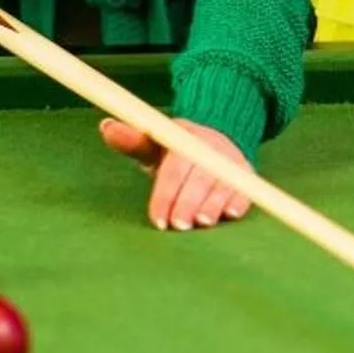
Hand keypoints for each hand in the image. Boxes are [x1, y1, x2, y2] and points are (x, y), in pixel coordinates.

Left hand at [99, 116, 252, 230]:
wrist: (216, 141)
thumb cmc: (176, 152)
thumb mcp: (154, 145)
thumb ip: (132, 141)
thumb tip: (106, 126)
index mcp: (185, 138)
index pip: (175, 168)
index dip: (166, 194)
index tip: (157, 219)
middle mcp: (211, 148)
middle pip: (200, 178)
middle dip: (188, 203)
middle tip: (178, 226)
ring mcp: (230, 162)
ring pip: (224, 184)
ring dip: (213, 205)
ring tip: (202, 223)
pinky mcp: (246, 175)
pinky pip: (246, 189)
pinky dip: (239, 201)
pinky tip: (230, 214)